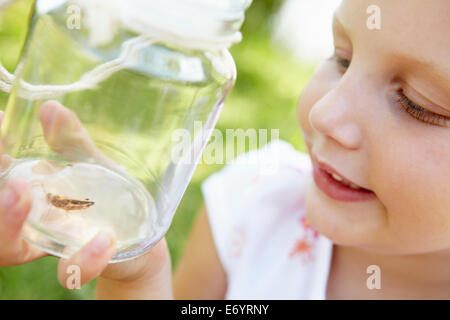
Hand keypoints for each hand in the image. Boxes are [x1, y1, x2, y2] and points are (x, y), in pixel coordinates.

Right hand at [0, 101, 172, 297]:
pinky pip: (69, 271)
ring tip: (18, 192)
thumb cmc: (106, 195)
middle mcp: (27, 225)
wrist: (136, 232)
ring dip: (6, 221)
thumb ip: (71, 142)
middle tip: (7, 175)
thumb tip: (51, 108)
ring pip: (7, 249)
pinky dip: (83, 259)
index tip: (1, 122)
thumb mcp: (91, 165)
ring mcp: (50, 247)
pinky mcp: (78, 266)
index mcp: (25, 196)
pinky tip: (105, 240)